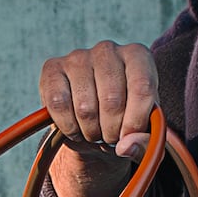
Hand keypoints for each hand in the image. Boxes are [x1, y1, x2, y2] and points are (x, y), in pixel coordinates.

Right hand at [36, 39, 159, 196]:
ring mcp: (78, 57)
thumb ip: (146, 142)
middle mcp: (108, 50)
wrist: (95, 121)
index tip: (130, 138)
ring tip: (96, 132)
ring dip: (90, 132)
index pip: (142, 87)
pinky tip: (76, 129)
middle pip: (112, 100)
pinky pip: (57, 104)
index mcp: (138, 56)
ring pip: (84, 107)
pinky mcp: (51, 68)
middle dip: (112, 131)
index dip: (136, 120)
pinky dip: (68, 126)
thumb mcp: (144, 131)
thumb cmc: (125, 120)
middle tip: (112, 137)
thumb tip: (127, 146)